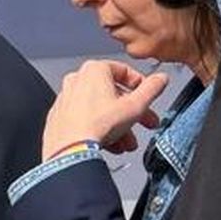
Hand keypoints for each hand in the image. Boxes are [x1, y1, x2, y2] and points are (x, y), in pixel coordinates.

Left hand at [42, 60, 167, 157]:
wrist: (69, 149)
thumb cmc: (97, 125)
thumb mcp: (136, 106)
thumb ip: (151, 89)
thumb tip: (160, 79)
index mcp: (93, 70)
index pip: (125, 71)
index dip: (141, 86)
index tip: (149, 97)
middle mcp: (76, 80)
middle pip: (113, 94)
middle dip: (133, 112)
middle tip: (146, 123)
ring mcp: (66, 98)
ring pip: (100, 109)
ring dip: (119, 125)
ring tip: (128, 142)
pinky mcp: (60, 117)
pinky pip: (85, 119)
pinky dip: (100, 129)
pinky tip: (111, 144)